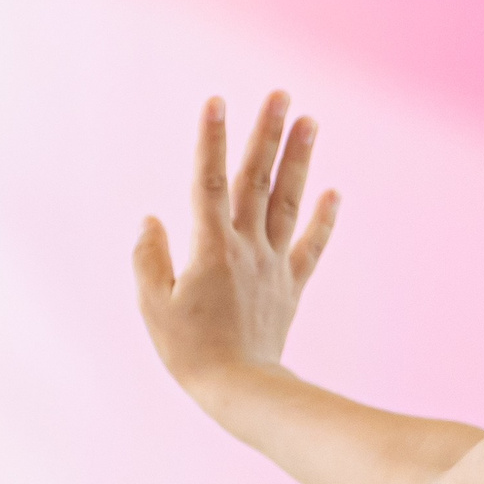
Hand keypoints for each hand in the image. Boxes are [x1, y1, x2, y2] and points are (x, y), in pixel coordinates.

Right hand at [133, 92, 339, 406]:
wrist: (240, 388)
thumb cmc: (189, 350)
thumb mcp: (153, 306)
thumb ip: (149, 259)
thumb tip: (150, 219)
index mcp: (210, 247)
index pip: (207, 181)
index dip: (211, 139)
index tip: (216, 100)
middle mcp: (247, 247)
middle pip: (257, 180)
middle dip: (268, 134)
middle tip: (282, 95)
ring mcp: (273, 264)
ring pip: (288, 202)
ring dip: (299, 160)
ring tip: (310, 121)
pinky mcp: (290, 286)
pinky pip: (310, 247)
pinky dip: (323, 218)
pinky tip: (333, 191)